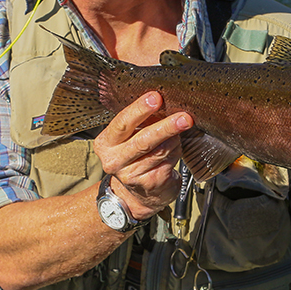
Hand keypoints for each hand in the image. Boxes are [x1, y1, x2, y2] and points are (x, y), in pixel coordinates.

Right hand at [92, 91, 190, 220]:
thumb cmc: (137, 155)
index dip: (139, 109)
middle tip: (184, 117)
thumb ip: (142, 119)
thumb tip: (165, 95)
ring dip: (175, 139)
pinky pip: (169, 162)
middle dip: (166, 126)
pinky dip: (177, 152)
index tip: (156, 97)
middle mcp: (114, 160)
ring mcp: (130, 175)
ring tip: (180, 128)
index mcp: (106, 142)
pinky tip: (176, 149)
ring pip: (161, 150)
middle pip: (143, 140)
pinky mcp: (149, 185)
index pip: (122, 122)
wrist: (137, 194)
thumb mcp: (131, 135)